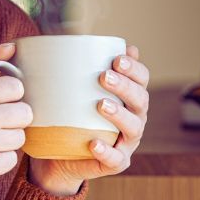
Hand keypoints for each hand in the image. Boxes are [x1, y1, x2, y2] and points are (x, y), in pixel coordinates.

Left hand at [28, 44, 151, 195]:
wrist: (58, 156)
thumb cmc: (68, 116)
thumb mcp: (69, 90)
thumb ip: (74, 68)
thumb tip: (67, 36)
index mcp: (128, 98)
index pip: (141, 79)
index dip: (135, 68)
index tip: (117, 58)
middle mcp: (133, 118)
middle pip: (140, 100)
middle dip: (125, 86)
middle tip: (104, 76)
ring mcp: (126, 142)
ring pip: (133, 128)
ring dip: (119, 115)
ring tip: (101, 105)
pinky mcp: (115, 162)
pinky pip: (115, 159)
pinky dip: (106, 151)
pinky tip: (94, 143)